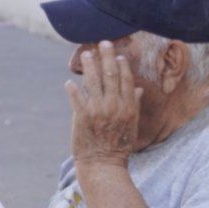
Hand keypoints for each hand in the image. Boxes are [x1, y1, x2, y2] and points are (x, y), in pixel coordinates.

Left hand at [66, 41, 141, 169]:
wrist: (103, 164)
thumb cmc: (118, 146)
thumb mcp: (131, 125)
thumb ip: (134, 104)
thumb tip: (138, 88)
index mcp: (128, 107)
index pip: (126, 79)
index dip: (121, 64)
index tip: (117, 54)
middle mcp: (114, 106)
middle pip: (110, 74)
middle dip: (106, 56)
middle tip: (102, 43)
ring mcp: (98, 110)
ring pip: (93, 81)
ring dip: (89, 65)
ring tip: (86, 54)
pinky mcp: (82, 116)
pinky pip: (76, 96)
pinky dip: (72, 88)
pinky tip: (70, 82)